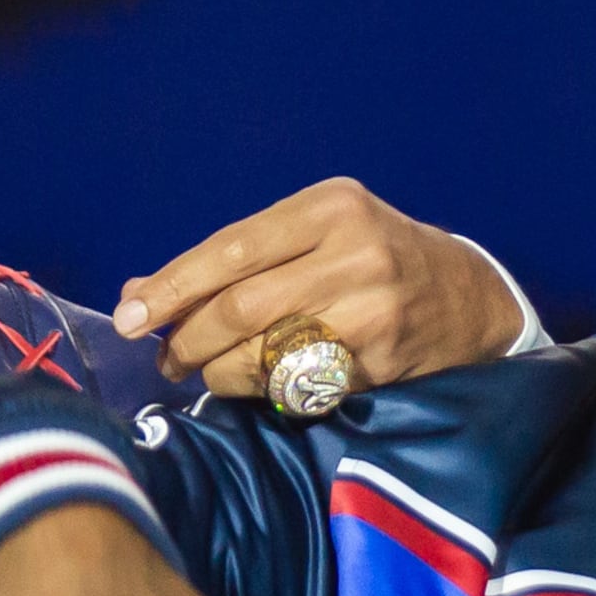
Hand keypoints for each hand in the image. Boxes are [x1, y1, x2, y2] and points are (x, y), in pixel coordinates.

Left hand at [112, 178, 527, 398]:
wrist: (466, 297)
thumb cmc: (369, 258)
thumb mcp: (310, 235)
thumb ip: (230, 261)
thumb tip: (136, 294)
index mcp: (329, 207)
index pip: (231, 250)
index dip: (173, 286)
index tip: (130, 316)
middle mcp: (354, 251)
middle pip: (241, 306)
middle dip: (189, 338)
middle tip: (166, 358)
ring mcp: (372, 307)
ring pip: (264, 351)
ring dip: (220, 371)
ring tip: (207, 371)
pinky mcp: (381, 357)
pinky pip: (296, 383)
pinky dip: (262, 389)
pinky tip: (255, 382)